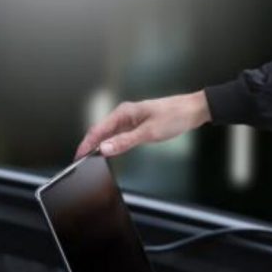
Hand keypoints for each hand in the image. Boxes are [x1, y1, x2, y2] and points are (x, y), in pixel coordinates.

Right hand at [75, 90, 210, 158]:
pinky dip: (112, 144)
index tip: (79, 156)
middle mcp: (124, 114)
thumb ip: (125, 142)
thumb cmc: (174, 116)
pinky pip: (119, 135)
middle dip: (90, 145)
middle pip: (100, 131)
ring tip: (91, 159)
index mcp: (123, 112)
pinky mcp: (137, 124)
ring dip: (100, 145)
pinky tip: (110, 152)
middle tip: (81, 161)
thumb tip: (105, 149)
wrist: (192, 110)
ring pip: (109, 134)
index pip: (97, 129)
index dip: (86, 144)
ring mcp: (130, 119)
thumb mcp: (149, 132)